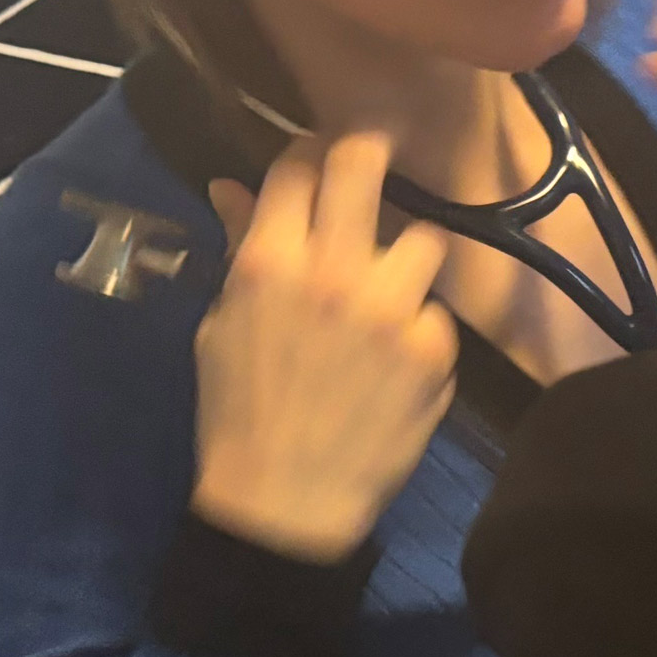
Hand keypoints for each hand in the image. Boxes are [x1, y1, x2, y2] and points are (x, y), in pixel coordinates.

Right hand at [188, 134, 454, 562]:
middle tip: (371, 168)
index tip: (316, 165)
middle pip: (364, 165)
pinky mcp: (434, 351)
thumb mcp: (221, 326)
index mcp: (270, 263)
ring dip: (406, 258)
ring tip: (389, 291)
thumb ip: (240, 250)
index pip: (298, 167)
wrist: (284, 500)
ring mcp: (392, 309)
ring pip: (424, 239)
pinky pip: (435, 312)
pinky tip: (395, 360)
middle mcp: (335, 272)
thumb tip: (233, 188)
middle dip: (367, 156)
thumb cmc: (239, 412)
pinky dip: (418, 330)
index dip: (308, 155)